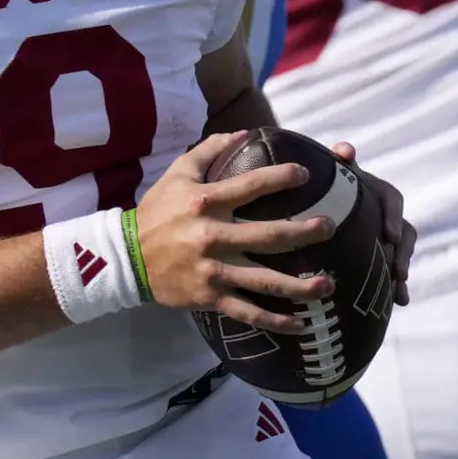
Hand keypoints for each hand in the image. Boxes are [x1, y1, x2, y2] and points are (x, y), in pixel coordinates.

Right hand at [134, 131, 337, 333]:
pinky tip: (300, 326)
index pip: (251, 185)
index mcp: (205, 202)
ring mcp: (213, 270)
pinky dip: (274, 321)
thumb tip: (243, 132)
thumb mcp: (177, 173)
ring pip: (264, 281)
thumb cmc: (157, 211)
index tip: (306, 174)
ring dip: (300, 285)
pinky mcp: (210, 297)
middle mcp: (212, 236)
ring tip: (328, 284)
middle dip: (304, 232)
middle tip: (330, 227)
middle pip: (268, 235)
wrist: (127, 258)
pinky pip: (248, 312)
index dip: (280, 177)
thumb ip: (209, 149)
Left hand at [332, 142, 413, 306]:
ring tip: (399, 289)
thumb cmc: (324, 181)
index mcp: (374, 191)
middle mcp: (382, 213)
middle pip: (403, 231)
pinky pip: (393, 270)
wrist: (315, 198)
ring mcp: (382, 235)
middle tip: (398, 270)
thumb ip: (340, 162)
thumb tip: (345, 149)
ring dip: (401, 269)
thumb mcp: (331, 172)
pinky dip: (398, 286)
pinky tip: (400, 302)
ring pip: (400, 252)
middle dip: (403, 252)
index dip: (393, 216)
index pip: (391, 199)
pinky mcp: (379, 254)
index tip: (391, 236)